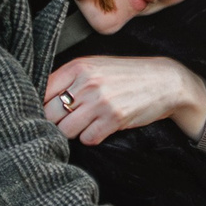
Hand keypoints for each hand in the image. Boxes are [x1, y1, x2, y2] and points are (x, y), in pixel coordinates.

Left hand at [43, 55, 205, 145]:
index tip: (50, 111)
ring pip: (66, 130)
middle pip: (50, 114)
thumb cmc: (127, 75)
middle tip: (70, 121)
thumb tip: (41, 100)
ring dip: (75, 132)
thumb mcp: (96, 66)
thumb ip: (70, 79)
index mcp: (78, 66)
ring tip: (88, 123)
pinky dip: (91, 138)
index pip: (42, 91)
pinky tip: (101, 128)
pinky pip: (88, 139)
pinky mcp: (114, 118)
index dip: (42, 105)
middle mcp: (87, 82)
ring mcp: (100, 101)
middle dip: (57, 122)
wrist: (165, 81)